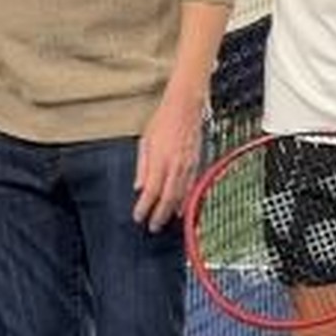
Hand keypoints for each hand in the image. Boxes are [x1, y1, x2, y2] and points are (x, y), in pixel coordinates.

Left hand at [132, 90, 204, 231]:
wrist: (185, 108)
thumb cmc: (162, 120)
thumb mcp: (145, 140)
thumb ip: (142, 166)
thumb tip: (138, 187)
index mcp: (159, 160)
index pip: (150, 191)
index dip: (144, 208)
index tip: (138, 217)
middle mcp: (174, 166)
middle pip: (167, 198)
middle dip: (159, 215)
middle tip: (152, 227)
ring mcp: (187, 166)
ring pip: (181, 195)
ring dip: (172, 211)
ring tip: (165, 221)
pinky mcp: (196, 163)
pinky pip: (191, 187)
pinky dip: (186, 200)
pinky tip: (182, 208)